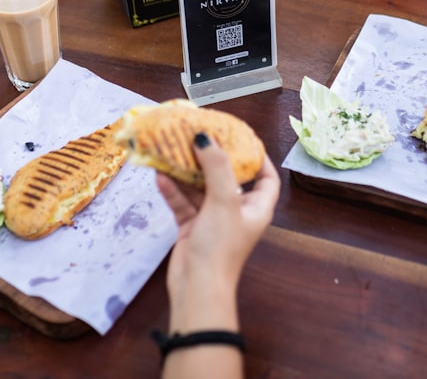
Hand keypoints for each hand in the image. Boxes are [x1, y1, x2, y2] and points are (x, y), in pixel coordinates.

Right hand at [157, 134, 279, 330]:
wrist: (197, 289)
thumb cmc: (220, 248)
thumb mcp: (224, 201)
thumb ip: (216, 167)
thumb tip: (205, 138)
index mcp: (256, 208)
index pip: (266, 178)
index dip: (259, 158)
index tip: (242, 139)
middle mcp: (236, 212)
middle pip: (227, 178)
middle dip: (212, 159)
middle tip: (198, 137)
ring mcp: (213, 220)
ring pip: (200, 189)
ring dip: (186, 172)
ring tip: (172, 150)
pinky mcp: (192, 228)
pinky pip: (183, 203)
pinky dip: (173, 190)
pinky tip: (160, 176)